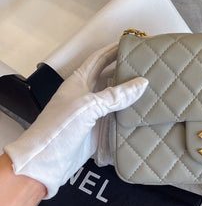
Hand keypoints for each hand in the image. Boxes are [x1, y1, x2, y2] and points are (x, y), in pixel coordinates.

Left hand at [4, 43, 147, 198]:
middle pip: (108, 78)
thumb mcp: (88, 106)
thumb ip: (115, 95)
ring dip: (129, 94)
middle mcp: (85, 94)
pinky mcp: (98, 130)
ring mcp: (92, 113)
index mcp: (78, 81)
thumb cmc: (58, 128)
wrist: (46, 162)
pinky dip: (129, 114)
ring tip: (150, 85)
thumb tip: (142, 83)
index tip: (130, 44)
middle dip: (124, 70)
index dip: (112, 50)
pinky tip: (142, 111)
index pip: (98, 59)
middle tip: (145, 65)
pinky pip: (117, 118)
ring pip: (115, 98)